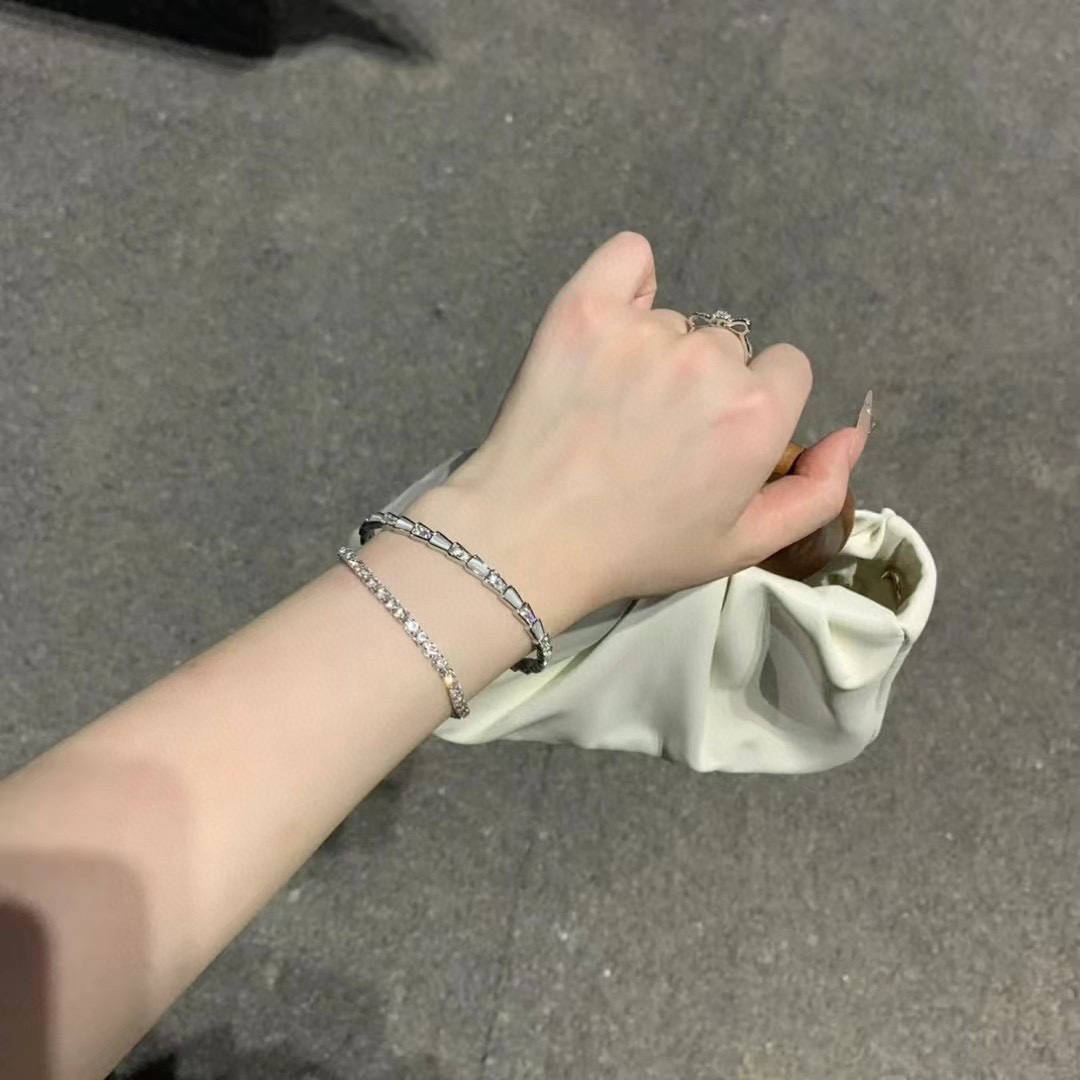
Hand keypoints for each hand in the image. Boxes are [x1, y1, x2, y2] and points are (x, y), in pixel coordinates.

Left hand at [437, 231, 868, 619]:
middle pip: (728, 348)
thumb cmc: (638, 548)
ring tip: (610, 409)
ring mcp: (644, 330)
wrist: (529, 538)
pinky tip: (609, 327)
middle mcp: (710, 361)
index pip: (787, 369)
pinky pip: (628, 258)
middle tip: (650, 436)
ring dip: (654, 353)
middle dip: (702, 385)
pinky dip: (626, 281)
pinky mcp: (584, 308)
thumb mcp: (743, 545)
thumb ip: (816, 492)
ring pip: (673, 323)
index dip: (751, 405)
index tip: (710, 439)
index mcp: (758, 413)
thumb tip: (854, 431)